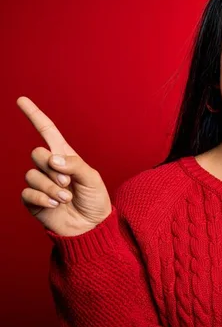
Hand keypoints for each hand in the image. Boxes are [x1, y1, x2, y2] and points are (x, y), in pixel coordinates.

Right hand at [17, 96, 111, 236]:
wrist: (90, 227)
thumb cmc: (95, 200)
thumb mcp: (92, 178)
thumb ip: (74, 164)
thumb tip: (52, 159)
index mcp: (65, 156)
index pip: (47, 131)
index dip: (34, 115)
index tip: (21, 100)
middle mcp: (50, 167)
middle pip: (37, 153)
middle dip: (53, 168)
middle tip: (68, 183)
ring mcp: (40, 183)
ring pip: (32, 175)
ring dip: (52, 188)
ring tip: (66, 198)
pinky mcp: (33, 200)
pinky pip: (28, 192)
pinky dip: (44, 199)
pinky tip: (56, 206)